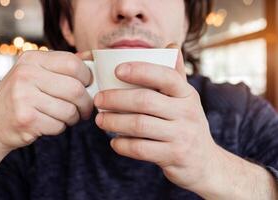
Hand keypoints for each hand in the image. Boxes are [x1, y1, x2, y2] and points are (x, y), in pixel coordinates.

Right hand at [0, 50, 92, 151]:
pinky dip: (61, 128)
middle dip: (86, 103)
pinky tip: (51, 123)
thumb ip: (62, 66)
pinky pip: (59, 125)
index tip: (87, 86)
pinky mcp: (25, 118)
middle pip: (76, 89)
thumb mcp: (37, 73)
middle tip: (85, 109)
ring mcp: (23, 96)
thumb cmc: (23, 96)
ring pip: (70, 110)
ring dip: (74, 118)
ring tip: (66, 117)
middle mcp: (26, 74)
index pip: (73, 63)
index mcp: (33, 59)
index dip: (87, 77)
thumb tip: (92, 57)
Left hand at [94, 50, 219, 191]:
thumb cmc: (187, 124)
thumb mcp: (187, 99)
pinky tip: (114, 142)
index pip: (166, 76)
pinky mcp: (173, 156)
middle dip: (116, 99)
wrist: (205, 162)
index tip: (117, 70)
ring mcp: (181, 136)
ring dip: (114, 122)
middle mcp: (187, 113)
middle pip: (145, 101)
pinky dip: (122, 145)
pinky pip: (140, 149)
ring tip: (100, 120)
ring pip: (139, 125)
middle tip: (98, 100)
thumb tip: (170, 46)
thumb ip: (176, 75)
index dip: (141, 70)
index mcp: (187, 94)